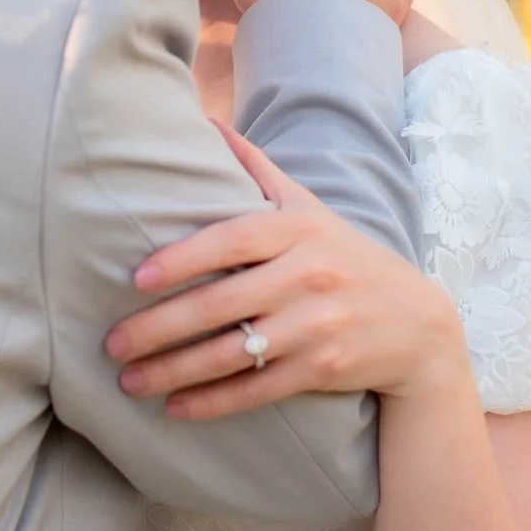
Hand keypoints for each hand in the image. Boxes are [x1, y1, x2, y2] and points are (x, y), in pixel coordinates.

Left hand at [105, 122, 464, 418]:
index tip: (135, 280)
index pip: (230, 240)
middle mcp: (309, 275)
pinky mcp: (322, 369)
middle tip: (112, 342)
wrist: (418, 325)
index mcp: (298, 230)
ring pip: (232, 352)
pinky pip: (256, 389)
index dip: (181, 260)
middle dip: (159, 327)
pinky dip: (212, 402)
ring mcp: (317, 325)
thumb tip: (206, 122)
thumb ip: (256, 170)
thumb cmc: (345, 258)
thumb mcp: (308, 208)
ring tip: (128, 380)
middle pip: (221, 303)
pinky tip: (174, 408)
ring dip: (173, 371)